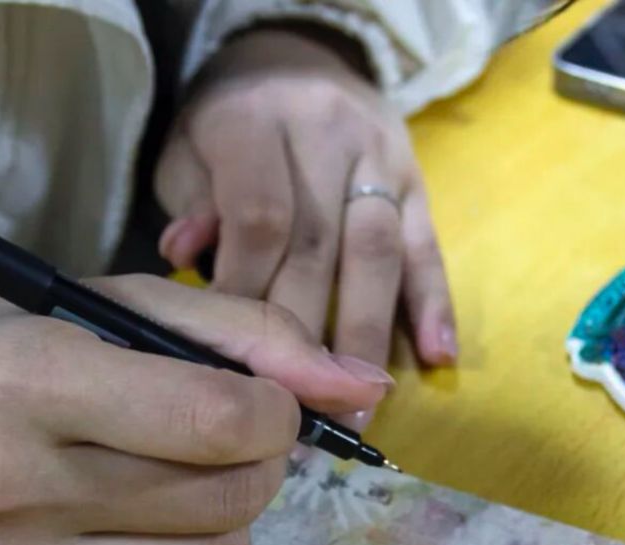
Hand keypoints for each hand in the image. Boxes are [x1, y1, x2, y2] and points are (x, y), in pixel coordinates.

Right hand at [0, 279, 386, 544]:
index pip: (222, 421)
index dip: (276, 413)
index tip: (260, 403)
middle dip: (257, 464)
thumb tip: (367, 388)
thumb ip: (250, 336)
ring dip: (228, 519)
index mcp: (25, 382)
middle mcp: (6, 486)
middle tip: (216, 443)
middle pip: (231, 497)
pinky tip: (139, 530)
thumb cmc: (15, 354)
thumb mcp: (118, 306)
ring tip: (172, 482)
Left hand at [155, 24, 457, 390]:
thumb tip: (187, 262)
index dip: (251, 294)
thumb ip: (191, 205)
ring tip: (361, 401)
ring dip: (369, 333)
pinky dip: (435, 304)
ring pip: (377, 252)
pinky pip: (429, 247)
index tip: (241, 363)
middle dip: (308, 333)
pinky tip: (437, 356)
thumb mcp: (190, 148)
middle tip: (297, 407)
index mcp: (256, 121)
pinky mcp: (419, 182)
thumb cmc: (233, 123)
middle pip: (319, 244)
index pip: (262, 217)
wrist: (301, 56)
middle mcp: (324, 134)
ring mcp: (379, 158)